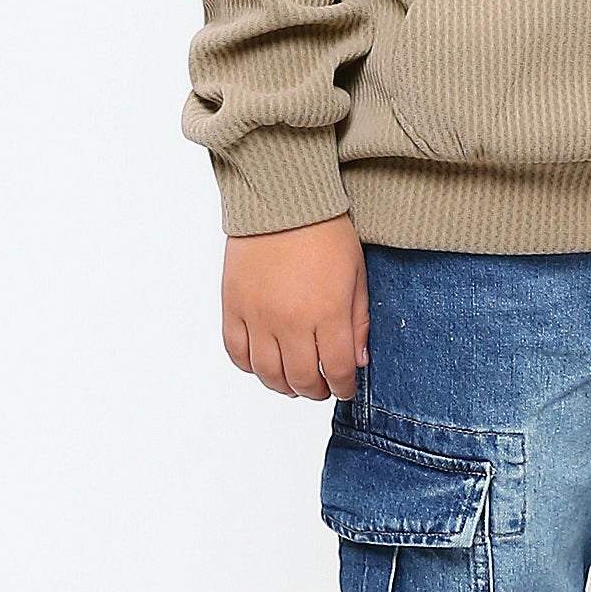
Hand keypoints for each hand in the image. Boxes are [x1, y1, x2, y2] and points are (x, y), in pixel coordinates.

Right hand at [222, 212, 369, 399]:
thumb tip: (358, 361)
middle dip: (317, 391)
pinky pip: (236, 352)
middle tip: (323, 388)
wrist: (282, 200)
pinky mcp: (232, 306)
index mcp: (327, 312)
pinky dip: (251, 366)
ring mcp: (257, 315)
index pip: (338, 369)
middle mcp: (289, 320)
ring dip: (284, 386)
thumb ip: (358, 322)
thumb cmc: (324, 231)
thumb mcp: (356, 275)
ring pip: (267, 374)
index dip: (344, 386)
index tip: (345, 388)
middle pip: (302, 379)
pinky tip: (265, 362)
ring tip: (294, 382)